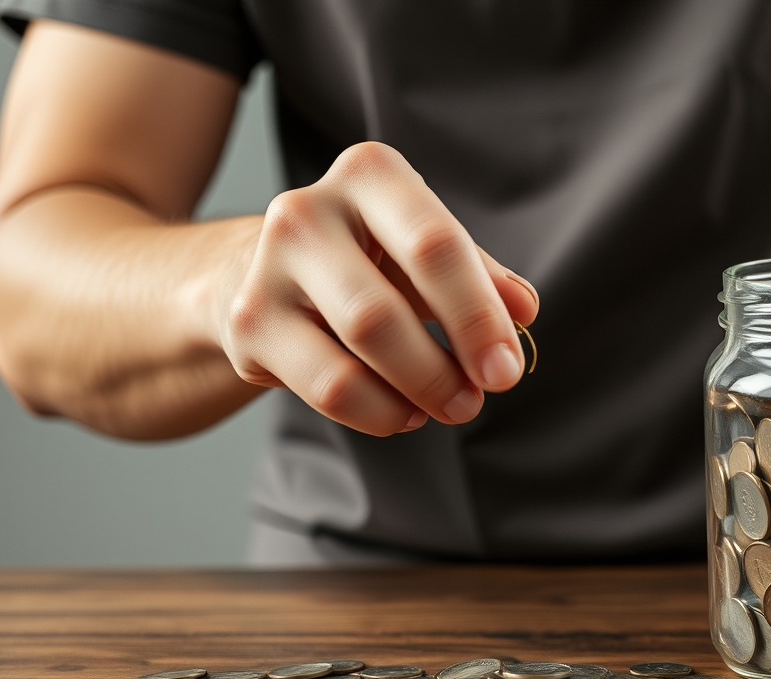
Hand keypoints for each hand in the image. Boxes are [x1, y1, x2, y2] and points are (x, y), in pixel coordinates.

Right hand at [216, 142, 539, 435]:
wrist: (266, 273)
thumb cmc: (371, 258)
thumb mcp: (428, 250)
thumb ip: (481, 276)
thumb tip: (522, 311)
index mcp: (369, 174)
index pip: (435, 246)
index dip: (477, 316)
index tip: (506, 367)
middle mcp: (306, 210)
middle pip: (385, 311)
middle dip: (445, 367)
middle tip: (479, 398)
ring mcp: (267, 268)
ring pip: (353, 352)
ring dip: (417, 392)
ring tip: (449, 407)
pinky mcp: (248, 326)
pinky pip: (328, 388)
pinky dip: (380, 412)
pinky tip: (404, 411)